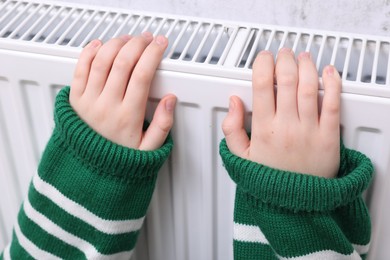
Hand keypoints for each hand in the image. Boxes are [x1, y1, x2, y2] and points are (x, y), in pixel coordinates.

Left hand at [69, 32, 175, 149]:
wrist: (89, 170)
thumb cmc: (119, 158)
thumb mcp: (149, 149)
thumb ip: (163, 125)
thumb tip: (171, 100)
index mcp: (128, 116)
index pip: (142, 75)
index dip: (153, 54)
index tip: (160, 44)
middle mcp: (107, 105)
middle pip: (123, 62)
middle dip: (137, 44)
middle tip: (146, 39)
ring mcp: (89, 101)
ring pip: (101, 61)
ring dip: (116, 44)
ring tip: (127, 40)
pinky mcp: (75, 99)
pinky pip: (79, 69)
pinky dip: (89, 52)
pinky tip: (100, 45)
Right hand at [222, 48, 340, 177]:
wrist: (295, 205)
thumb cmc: (269, 180)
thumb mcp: (240, 157)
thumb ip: (231, 129)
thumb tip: (233, 103)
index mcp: (263, 129)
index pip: (262, 85)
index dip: (262, 64)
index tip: (263, 58)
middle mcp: (286, 126)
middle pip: (287, 80)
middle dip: (284, 60)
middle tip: (283, 54)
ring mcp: (309, 130)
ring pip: (309, 87)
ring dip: (306, 65)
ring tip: (303, 57)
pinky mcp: (329, 136)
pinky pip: (333, 104)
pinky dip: (333, 84)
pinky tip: (329, 73)